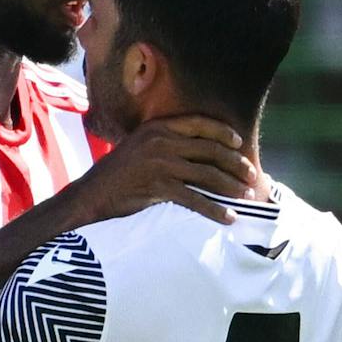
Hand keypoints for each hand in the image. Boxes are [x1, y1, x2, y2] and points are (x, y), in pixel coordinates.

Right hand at [66, 115, 254, 227]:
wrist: (90, 197)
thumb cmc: (115, 176)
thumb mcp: (139, 147)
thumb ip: (164, 143)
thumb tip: (193, 151)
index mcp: (157, 126)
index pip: (199, 123)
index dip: (223, 132)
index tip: (239, 143)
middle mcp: (161, 140)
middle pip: (209, 149)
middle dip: (235, 163)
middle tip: (251, 175)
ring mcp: (160, 163)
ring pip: (207, 174)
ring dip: (230, 187)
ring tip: (245, 196)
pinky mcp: (158, 186)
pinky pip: (195, 199)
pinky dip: (215, 210)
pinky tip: (228, 218)